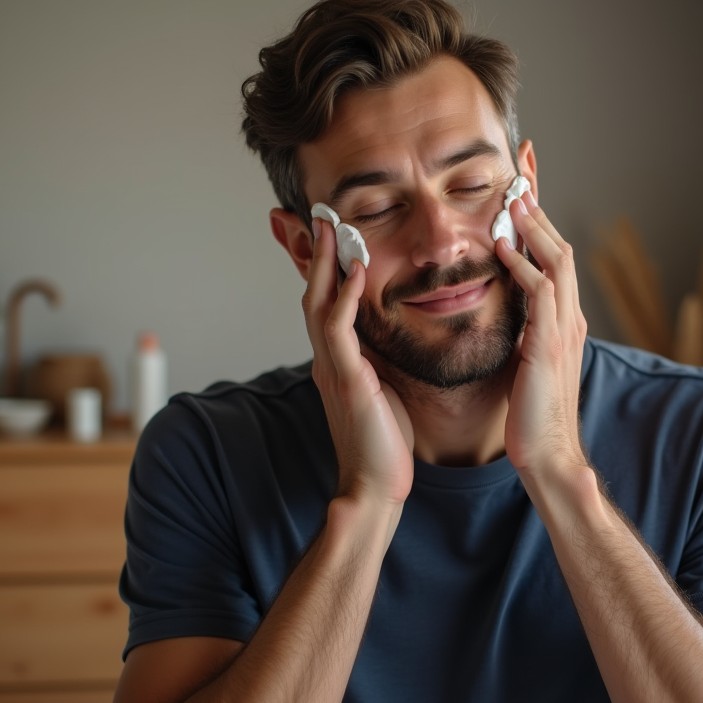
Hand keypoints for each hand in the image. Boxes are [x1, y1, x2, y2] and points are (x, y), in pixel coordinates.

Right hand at [304, 218, 414, 513]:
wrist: (375, 488)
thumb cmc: (384, 446)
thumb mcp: (382, 393)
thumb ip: (378, 364)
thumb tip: (390, 344)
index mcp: (337, 361)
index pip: (324, 303)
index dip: (323, 268)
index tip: (327, 234)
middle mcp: (328, 360)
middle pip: (311, 294)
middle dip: (311, 254)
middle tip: (315, 214)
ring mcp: (332, 368)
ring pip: (317, 304)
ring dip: (322, 263)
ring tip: (328, 227)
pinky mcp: (345, 380)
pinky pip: (338, 330)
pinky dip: (343, 297)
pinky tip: (354, 271)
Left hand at [495, 192, 589, 480]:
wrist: (548, 456)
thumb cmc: (532, 415)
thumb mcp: (527, 361)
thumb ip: (524, 331)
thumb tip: (508, 307)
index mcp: (563, 320)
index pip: (554, 256)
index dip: (541, 218)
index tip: (524, 184)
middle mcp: (569, 318)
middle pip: (561, 245)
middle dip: (542, 205)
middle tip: (523, 167)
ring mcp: (563, 330)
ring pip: (558, 261)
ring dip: (535, 226)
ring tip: (513, 194)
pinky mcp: (549, 346)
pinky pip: (540, 294)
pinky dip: (522, 267)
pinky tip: (501, 248)